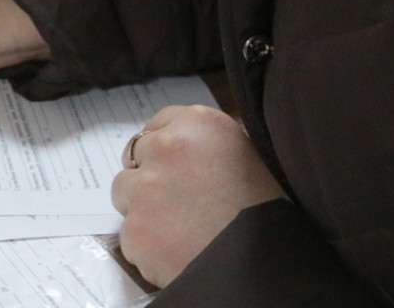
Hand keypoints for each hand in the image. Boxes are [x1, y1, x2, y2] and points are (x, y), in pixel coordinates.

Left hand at [112, 104, 283, 288]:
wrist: (268, 270)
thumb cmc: (269, 214)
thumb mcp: (252, 158)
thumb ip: (213, 144)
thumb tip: (196, 143)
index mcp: (199, 124)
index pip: (160, 123)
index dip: (166, 148)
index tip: (176, 166)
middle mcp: (167, 147)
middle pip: (136, 154)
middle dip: (151, 175)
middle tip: (179, 201)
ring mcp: (145, 189)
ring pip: (124, 190)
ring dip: (142, 206)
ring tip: (180, 228)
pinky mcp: (135, 229)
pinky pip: (130, 234)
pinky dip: (148, 244)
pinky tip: (177, 251)